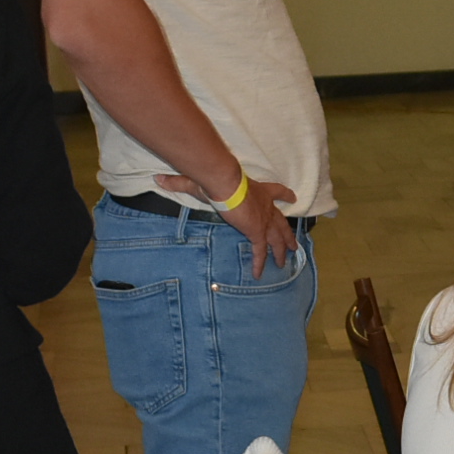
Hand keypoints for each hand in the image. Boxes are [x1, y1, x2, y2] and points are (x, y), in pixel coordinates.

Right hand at [157, 173, 298, 275]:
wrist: (224, 182)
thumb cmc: (216, 179)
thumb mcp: (199, 181)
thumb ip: (180, 182)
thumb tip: (158, 180)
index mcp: (258, 190)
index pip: (276, 191)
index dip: (284, 194)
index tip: (292, 197)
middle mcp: (265, 205)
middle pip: (281, 221)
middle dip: (287, 233)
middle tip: (294, 243)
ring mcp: (263, 219)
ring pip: (277, 238)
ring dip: (281, 250)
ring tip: (286, 261)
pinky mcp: (256, 231)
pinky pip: (260, 251)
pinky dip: (260, 262)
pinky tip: (259, 274)